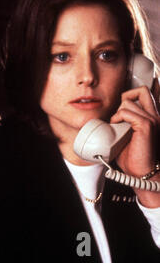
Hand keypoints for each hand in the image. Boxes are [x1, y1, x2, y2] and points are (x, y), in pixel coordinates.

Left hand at [110, 86, 159, 206]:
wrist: (142, 172)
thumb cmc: (134, 157)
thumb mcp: (126, 135)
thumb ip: (123, 123)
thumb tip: (108, 117)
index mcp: (151, 117)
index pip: (143, 94)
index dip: (129, 96)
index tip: (120, 111)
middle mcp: (154, 116)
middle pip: (141, 90)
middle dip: (125, 97)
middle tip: (119, 114)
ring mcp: (152, 119)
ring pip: (128, 102)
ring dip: (117, 113)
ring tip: (117, 126)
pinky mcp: (147, 125)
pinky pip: (126, 112)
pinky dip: (117, 118)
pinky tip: (117, 128)